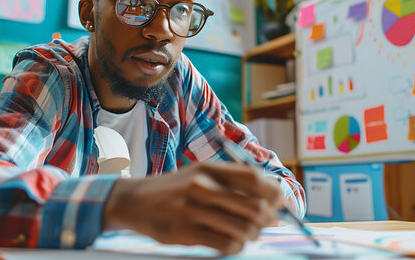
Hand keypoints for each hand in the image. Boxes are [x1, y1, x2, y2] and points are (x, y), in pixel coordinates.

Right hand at [102, 161, 284, 254]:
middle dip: (266, 219)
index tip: (279, 202)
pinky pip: (226, 244)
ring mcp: (193, 210)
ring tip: (247, 233)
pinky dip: (236, 246)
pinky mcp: (186, 232)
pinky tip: (231, 241)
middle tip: (265, 223)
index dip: (274, 192)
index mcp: (210, 169)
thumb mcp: (201, 175)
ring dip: (252, 234)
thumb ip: (234, 185)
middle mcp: (203, 186)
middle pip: (255, 207)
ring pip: (244, 229)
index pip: (255, 178)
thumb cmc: (176, 189)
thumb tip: (273, 206)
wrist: (135, 201)